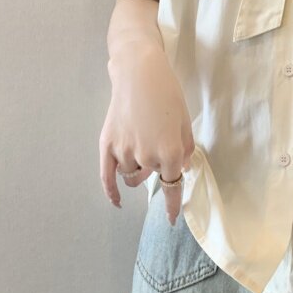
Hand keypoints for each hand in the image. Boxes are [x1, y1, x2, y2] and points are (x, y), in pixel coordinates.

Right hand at [99, 46, 194, 224]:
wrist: (139, 73)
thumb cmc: (168, 94)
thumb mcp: (185, 123)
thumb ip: (184, 150)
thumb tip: (181, 170)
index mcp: (170, 153)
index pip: (172, 186)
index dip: (172, 205)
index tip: (170, 219)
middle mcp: (147, 157)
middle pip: (152, 176)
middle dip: (156, 167)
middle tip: (156, 140)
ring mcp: (124, 152)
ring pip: (131, 175)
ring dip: (138, 168)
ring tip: (141, 141)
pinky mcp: (107, 145)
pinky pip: (107, 177)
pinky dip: (112, 192)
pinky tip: (118, 201)